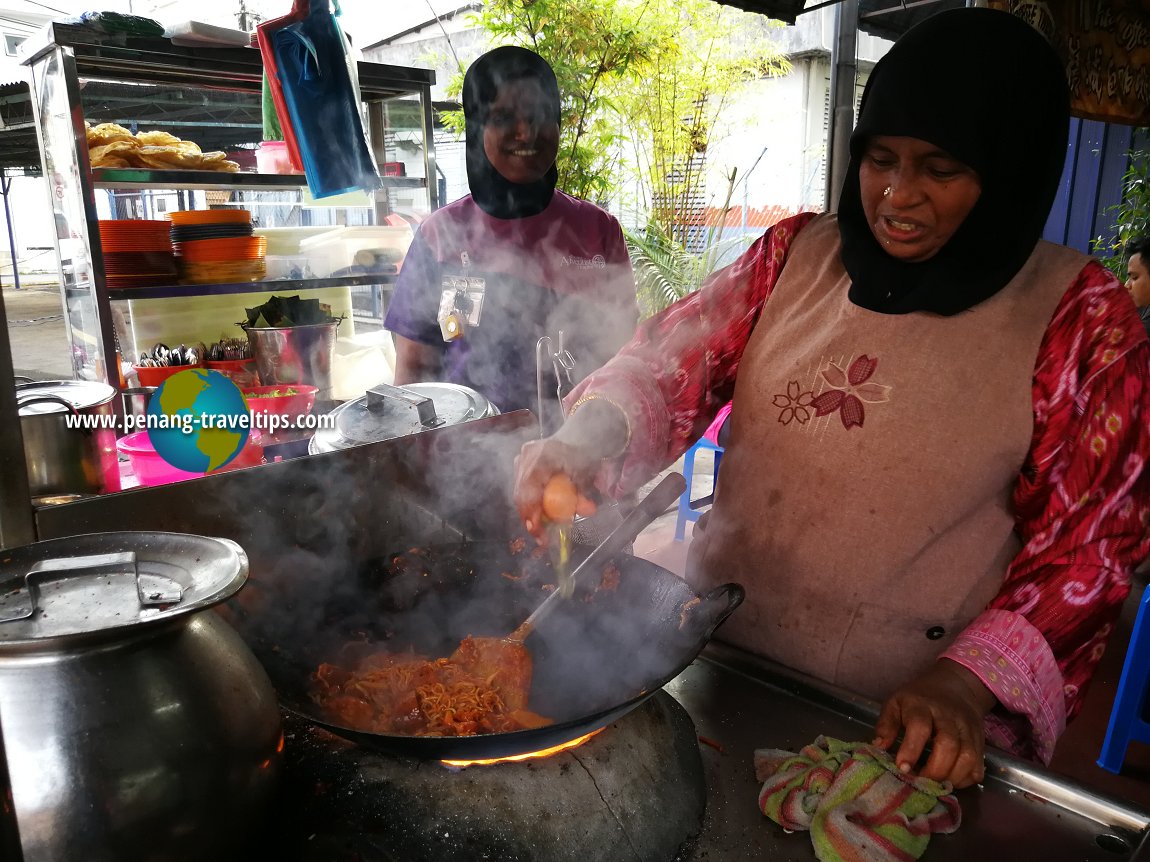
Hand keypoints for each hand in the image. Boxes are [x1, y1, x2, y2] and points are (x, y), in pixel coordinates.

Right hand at [513, 439, 600, 541]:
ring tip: (540, 529)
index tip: (539, 533)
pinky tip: (538, 514)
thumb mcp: (585, 474)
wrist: (578, 436)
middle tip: (540, 537)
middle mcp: (526, 455)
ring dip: (529, 512)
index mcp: (542, 456)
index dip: (532, 513)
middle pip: (521, 494)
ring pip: (519, 492)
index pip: (529, 490)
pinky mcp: (520, 462)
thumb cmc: (583, 454)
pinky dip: (529, 502)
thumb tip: (587, 511)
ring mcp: (521, 457)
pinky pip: (521, 487)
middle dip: (530, 518)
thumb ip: (581, 493)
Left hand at [872, 659, 996, 788]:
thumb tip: (878, 747)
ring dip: (951, 777)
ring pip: (968, 757)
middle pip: (948, 744)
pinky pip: (978, 766)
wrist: (956, 688)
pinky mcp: (980, 742)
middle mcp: (948, 716)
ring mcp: (968, 729)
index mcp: (922, 705)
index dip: (911, 749)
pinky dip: (965, 779)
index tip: (902, 767)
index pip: (920, 726)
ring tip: (934, 785)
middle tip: (920, 782)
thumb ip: (886, 724)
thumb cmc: (918, 700)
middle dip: (934, 770)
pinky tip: (950, 781)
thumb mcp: (896, 703)